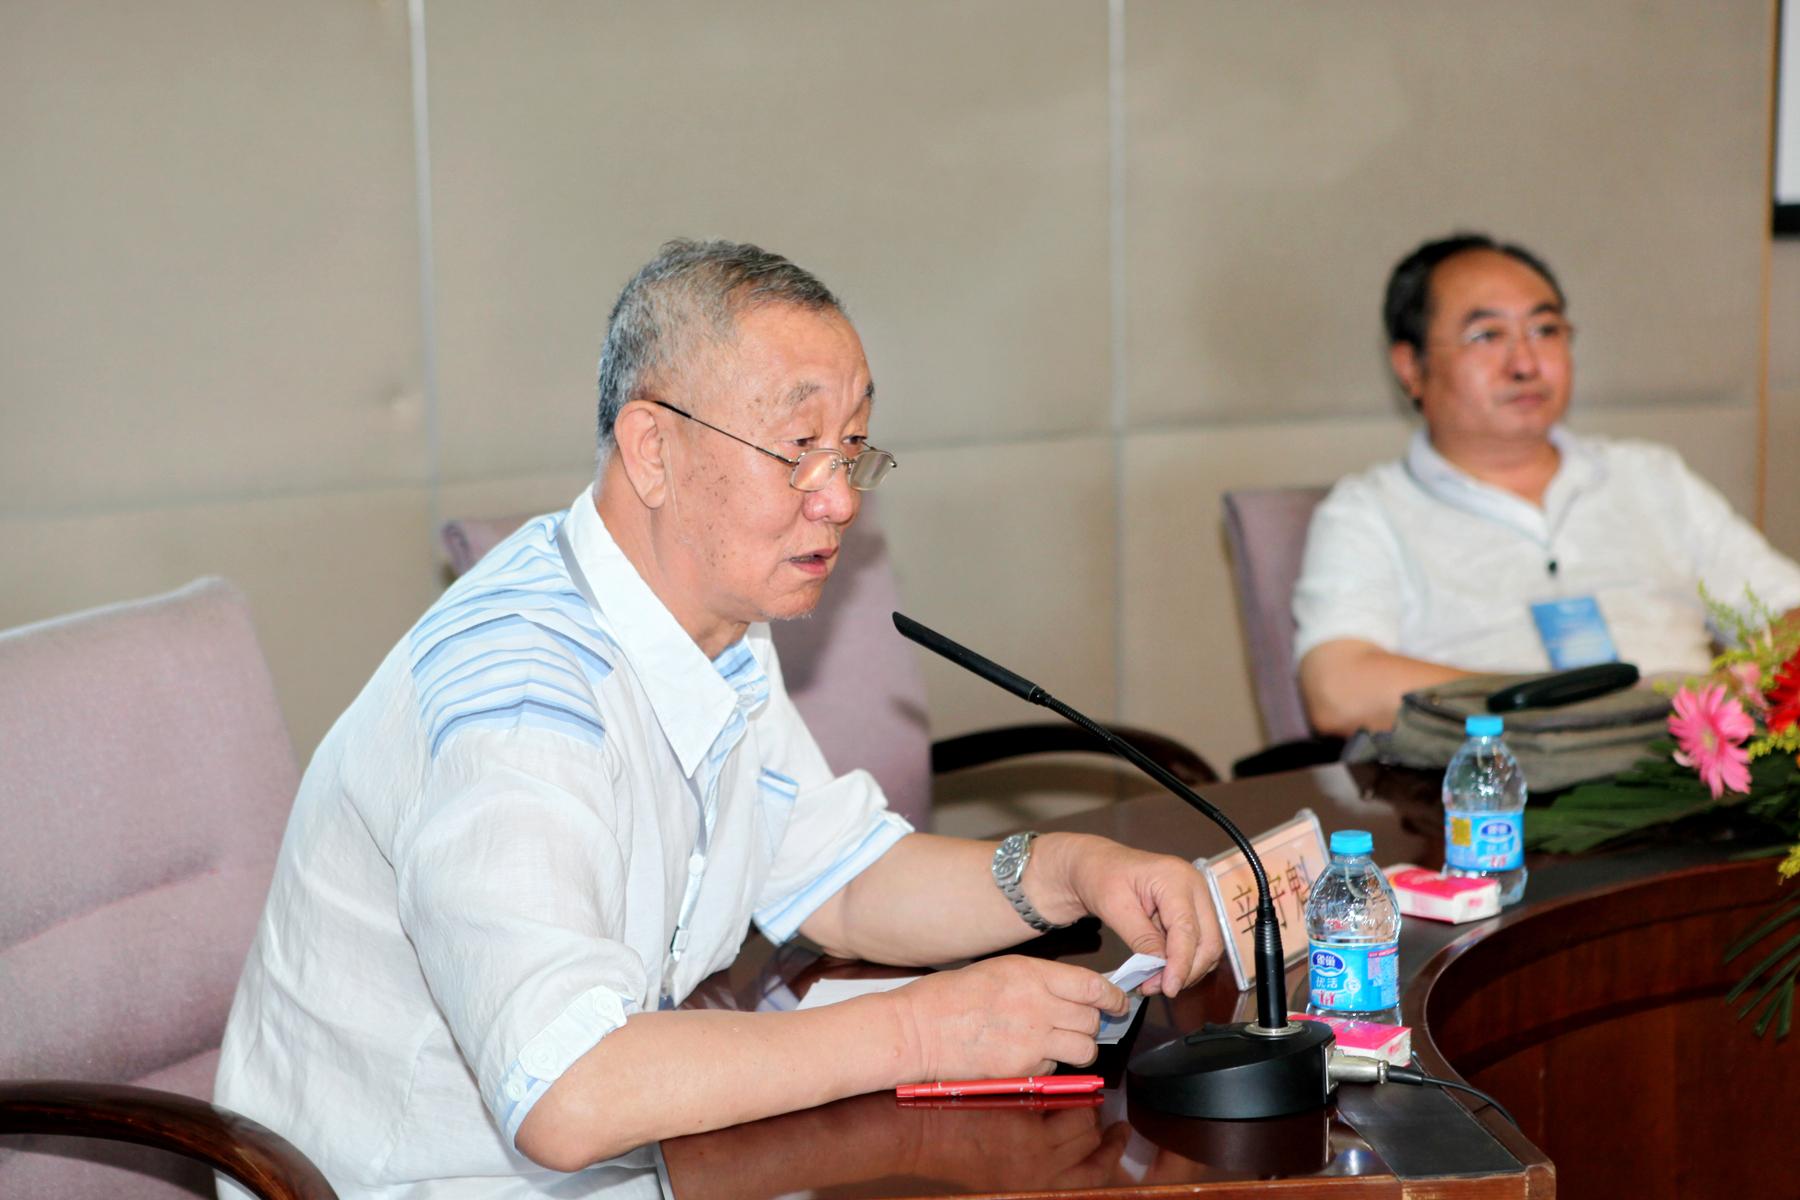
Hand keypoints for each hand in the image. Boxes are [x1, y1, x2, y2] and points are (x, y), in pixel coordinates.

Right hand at [888, 956, 1127, 1083]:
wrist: (920, 1029)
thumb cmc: (953, 996)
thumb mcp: (1001, 971)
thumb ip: (1040, 980)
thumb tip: (1074, 993)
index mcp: (1032, 974)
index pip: (1093, 986)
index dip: (1112, 997)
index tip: (1117, 1003)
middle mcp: (1038, 1005)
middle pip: (1092, 1019)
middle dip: (1093, 1023)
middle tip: (1083, 1024)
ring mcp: (1032, 1040)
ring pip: (1085, 1049)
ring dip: (1080, 1048)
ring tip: (1063, 1044)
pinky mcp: (1023, 1069)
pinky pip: (1055, 1069)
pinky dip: (1049, 1066)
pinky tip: (1028, 1056)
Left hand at [1029, 833, 1222, 996]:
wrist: (1097, 865)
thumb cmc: (1101, 876)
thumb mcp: (1114, 906)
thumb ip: (1141, 938)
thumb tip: (1161, 968)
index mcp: (1176, 879)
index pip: (1188, 930)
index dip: (1181, 964)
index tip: (1168, 989)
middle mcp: (1195, 887)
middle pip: (1209, 941)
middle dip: (1187, 971)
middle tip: (1157, 989)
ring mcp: (1197, 899)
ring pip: (1208, 947)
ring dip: (1186, 970)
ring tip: (1154, 983)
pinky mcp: (1193, 912)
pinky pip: (1198, 945)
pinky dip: (1183, 962)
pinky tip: (1160, 971)